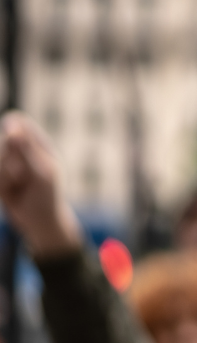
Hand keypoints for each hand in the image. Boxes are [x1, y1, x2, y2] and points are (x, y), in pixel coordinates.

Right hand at [0, 112, 84, 258]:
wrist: (37, 221)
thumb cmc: (47, 195)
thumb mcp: (41, 172)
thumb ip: (26, 151)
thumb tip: (14, 130)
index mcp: (36, 143)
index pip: (18, 122)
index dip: (11, 126)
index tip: (13, 137)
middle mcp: (18, 149)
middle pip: (1, 141)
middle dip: (7, 160)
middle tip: (21, 176)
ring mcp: (5, 162)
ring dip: (3, 175)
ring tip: (17, 185)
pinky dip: (0, 185)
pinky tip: (8, 192)